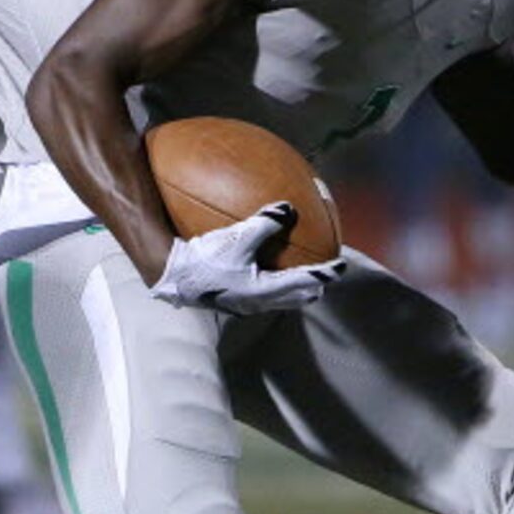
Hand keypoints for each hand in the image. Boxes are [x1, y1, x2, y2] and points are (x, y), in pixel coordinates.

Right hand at [150, 203, 345, 314]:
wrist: (173, 277)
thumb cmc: (204, 260)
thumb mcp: (236, 237)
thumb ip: (265, 223)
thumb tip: (289, 208)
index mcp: (265, 291)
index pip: (305, 282)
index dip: (325, 274)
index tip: (339, 266)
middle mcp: (259, 303)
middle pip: (297, 298)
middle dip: (313, 286)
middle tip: (323, 272)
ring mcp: (245, 305)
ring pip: (282, 300)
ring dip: (295, 288)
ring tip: (301, 274)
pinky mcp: (233, 301)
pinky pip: (263, 295)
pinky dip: (274, 284)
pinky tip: (262, 269)